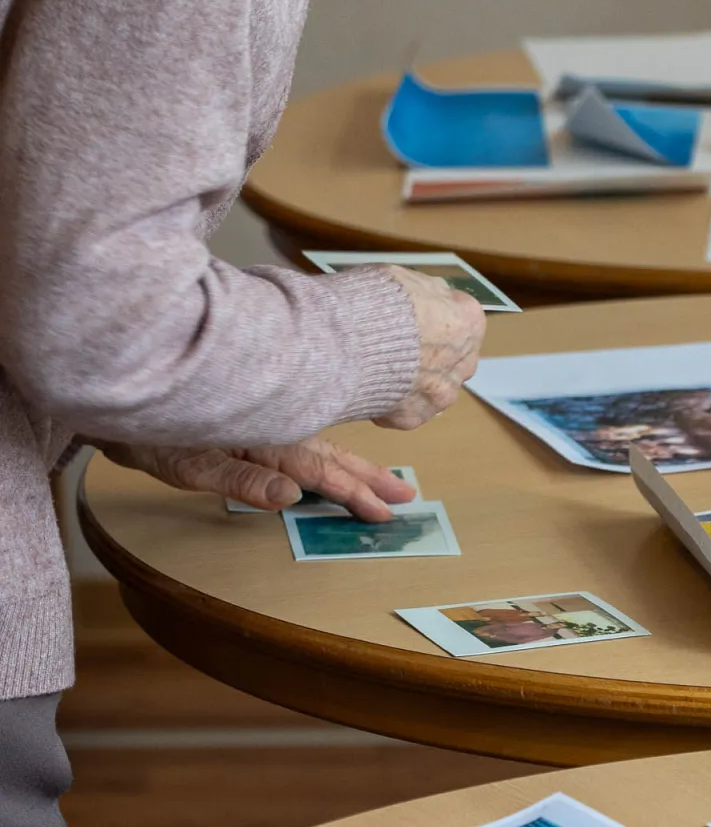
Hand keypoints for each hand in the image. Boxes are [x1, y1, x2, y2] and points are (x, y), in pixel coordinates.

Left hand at [101, 437, 417, 521]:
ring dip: (355, 467)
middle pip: (330, 457)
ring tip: (388, 481)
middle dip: (368, 479)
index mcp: (263, 435)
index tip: (384, 510)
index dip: (354, 492)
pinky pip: (303, 439)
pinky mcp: (251, 424)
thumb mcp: (187, 460)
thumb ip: (241, 476)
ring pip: (321, 446)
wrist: (119, 386)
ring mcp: (263, 423)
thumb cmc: (146, 427)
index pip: (319, 470)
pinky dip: (329, 452)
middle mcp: (271, 426)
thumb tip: (291, 493)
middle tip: (405, 496)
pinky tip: (339, 461)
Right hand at [376, 264, 485, 430]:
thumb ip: (429, 292)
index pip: (462, 318)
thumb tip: (436, 296)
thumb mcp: (407, 279)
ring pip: (433, 387)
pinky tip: (369, 386)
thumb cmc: (376, 302)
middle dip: (430, 353)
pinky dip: (391, 401)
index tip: (414, 318)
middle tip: (396, 346)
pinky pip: (406, 409)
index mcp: (468, 321)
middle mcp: (465, 361)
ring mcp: (441, 393)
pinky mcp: (415, 416)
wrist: (347, 342)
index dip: (435, 316)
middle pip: (452, 357)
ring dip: (414, 380)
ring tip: (379, 369)